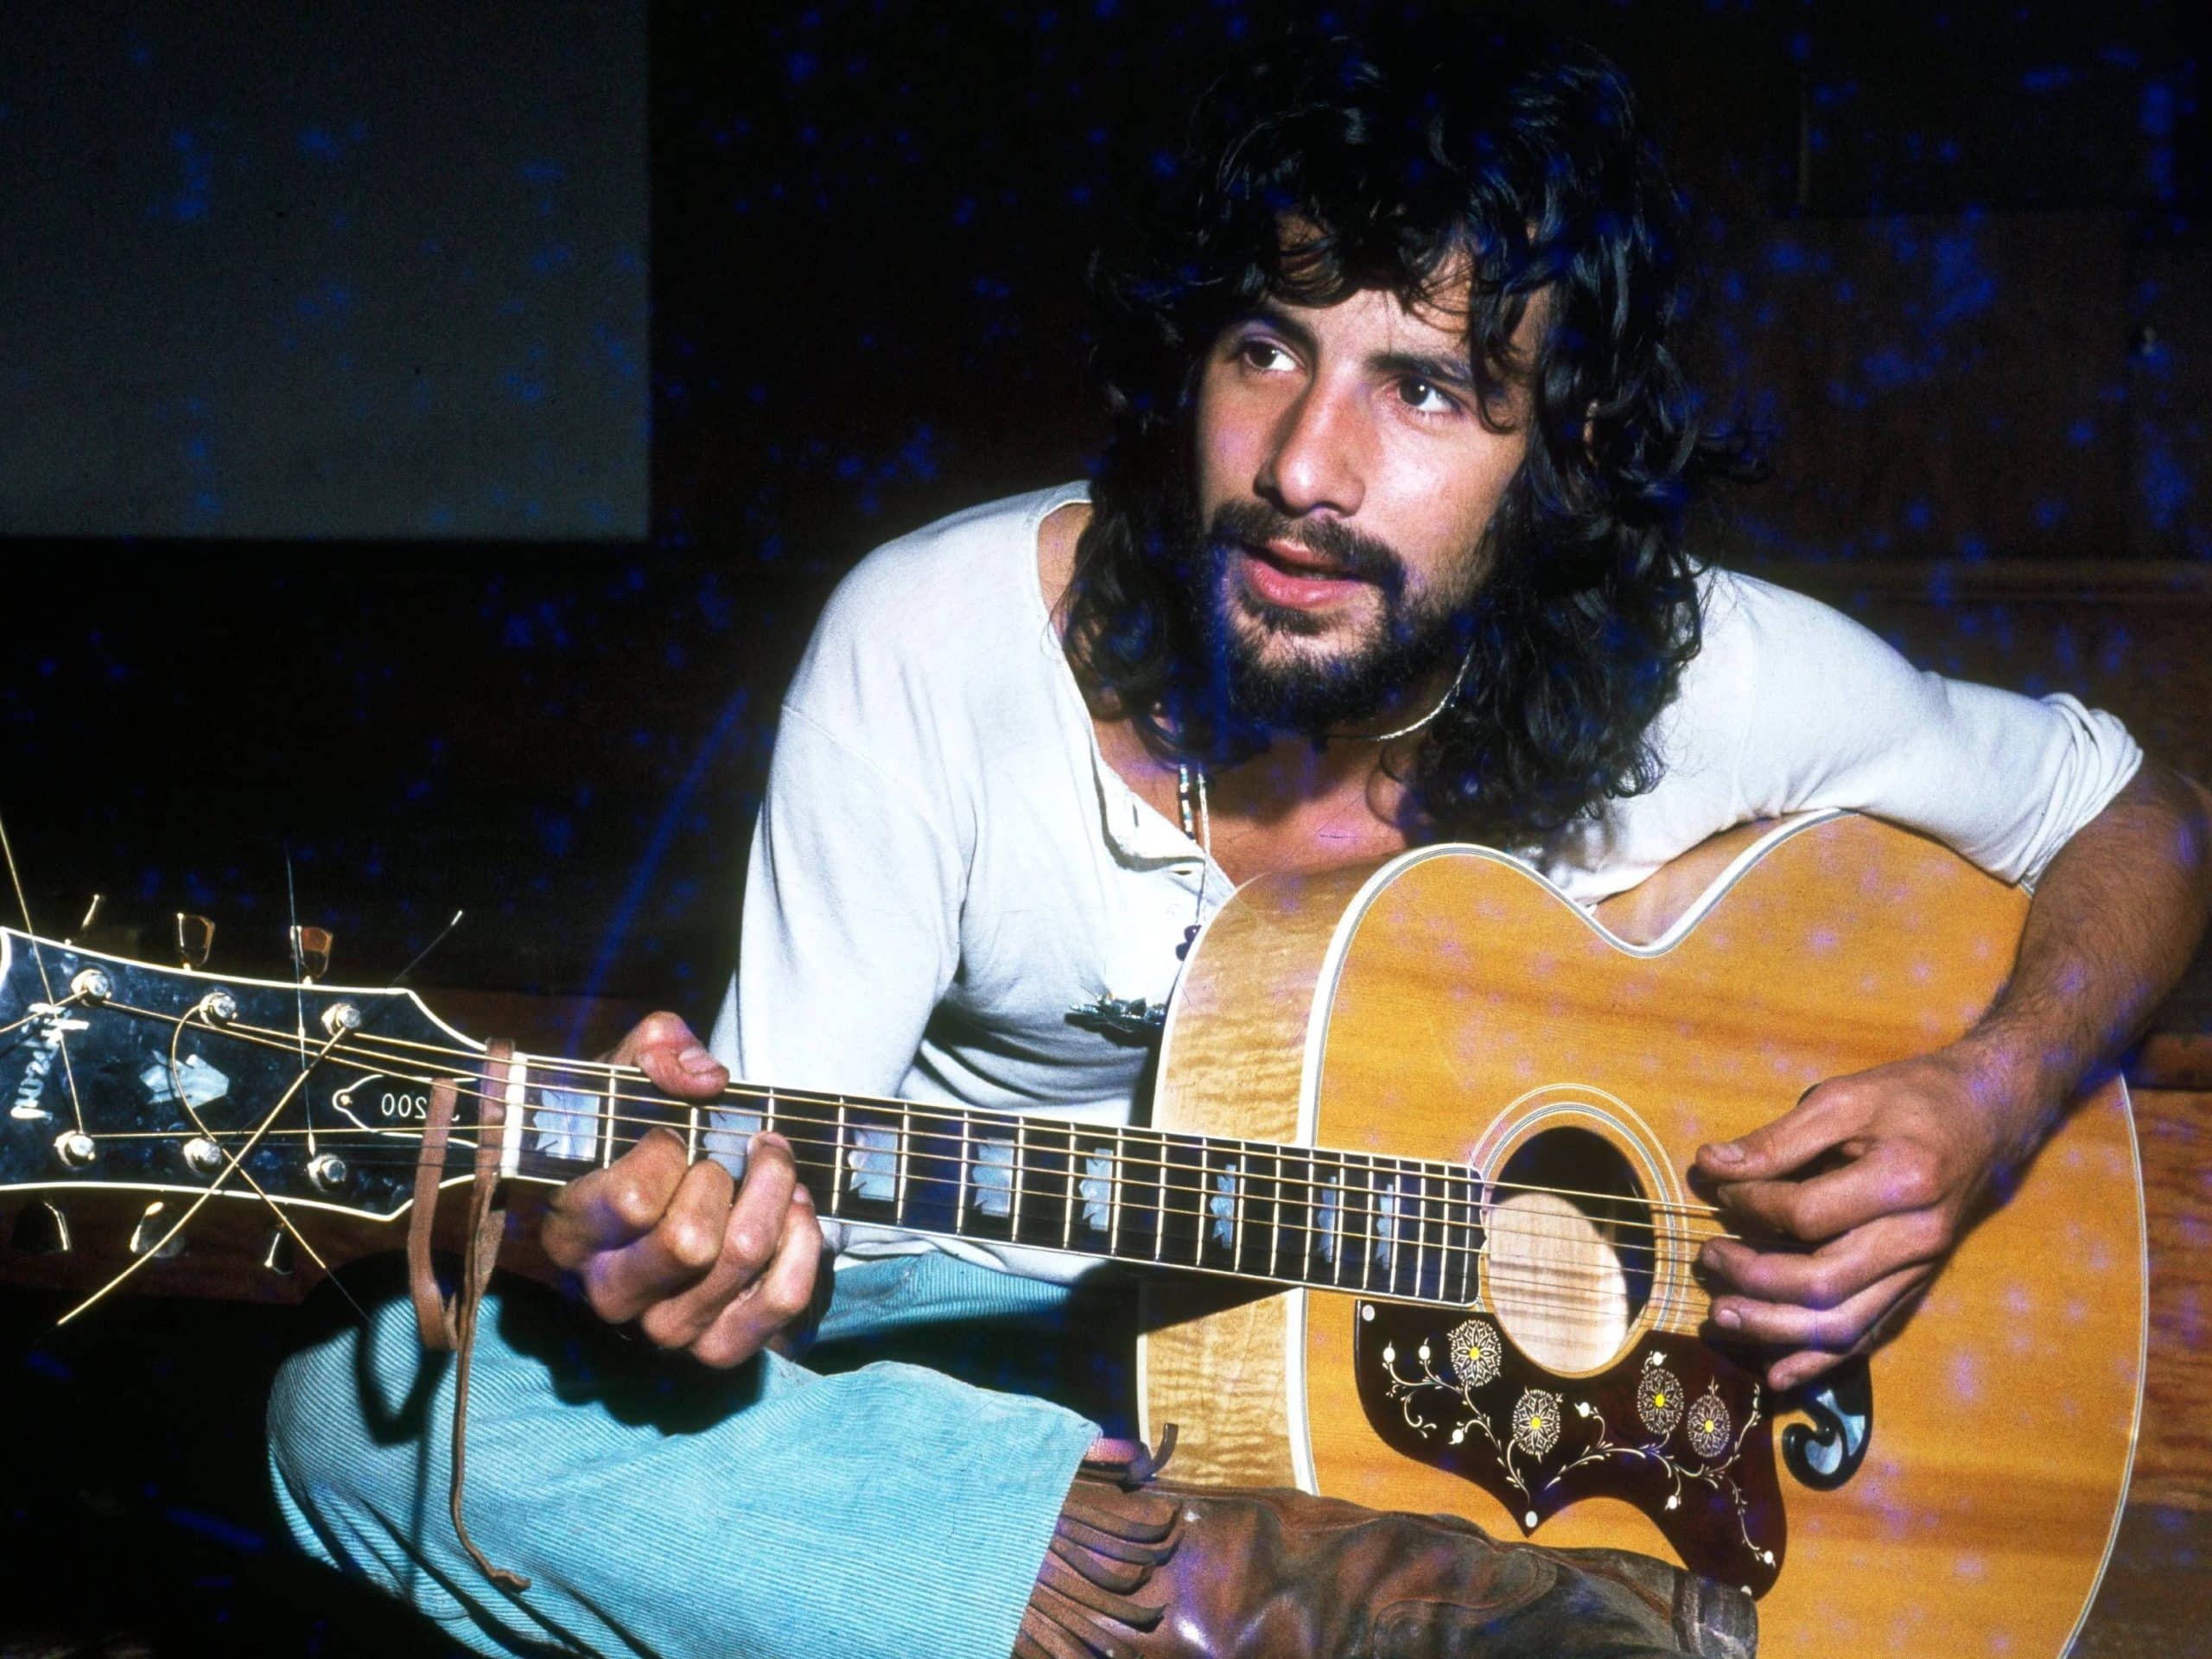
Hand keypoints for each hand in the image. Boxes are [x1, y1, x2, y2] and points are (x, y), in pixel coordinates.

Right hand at [540, 1012, 823, 1366]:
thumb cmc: (638, 1132)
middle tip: (736, 1152)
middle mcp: (611, 1293)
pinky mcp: (721, 1347)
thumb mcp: (631, 1074)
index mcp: (572, 1232)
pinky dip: (804, 1244)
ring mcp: (666, 1329)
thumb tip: (706, 1081)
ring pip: (742, 1259)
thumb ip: (656, 1050)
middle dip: (729, 1177)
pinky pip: (783, 1299)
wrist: (663, 1196)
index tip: (676, 1134)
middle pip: (691, 1242)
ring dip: (774, 1195)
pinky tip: (796, 1210)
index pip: (631, 1200)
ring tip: (774, 1168)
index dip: (669, 1152)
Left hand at [1692, 1038, 2050, 1391]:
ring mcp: (1919, 1271)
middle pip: (1822, 1283)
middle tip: (1706, 1258)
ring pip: (1843, 1325)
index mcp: (1903, 1182)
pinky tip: (1776, 1374)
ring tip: (1721, 1317)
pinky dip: (1819, 1361)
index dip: (1751, 1206)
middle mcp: (1917, 1239)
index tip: (1720, 1189)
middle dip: (1752, 1278)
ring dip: (1774, 1329)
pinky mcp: (1916, 1288)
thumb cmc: (1913, 1099)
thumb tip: (1710, 1165)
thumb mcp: (1844, 1099)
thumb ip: (1778, 1139)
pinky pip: (1867, 1336)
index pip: (1807, 1214)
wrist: (1988, 1118)